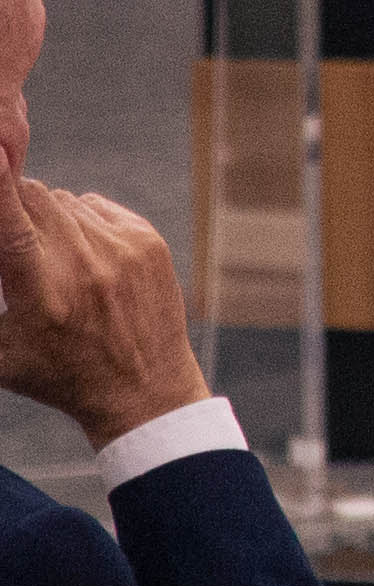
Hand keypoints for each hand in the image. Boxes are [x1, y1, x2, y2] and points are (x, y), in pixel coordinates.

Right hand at [0, 180, 212, 448]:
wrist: (142, 388)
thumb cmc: (58, 374)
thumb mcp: (0, 350)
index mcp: (41, 289)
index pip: (11, 220)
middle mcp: (84, 262)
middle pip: (34, 197)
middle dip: (11, 203)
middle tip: (9, 232)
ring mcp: (122, 248)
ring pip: (63, 201)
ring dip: (44, 216)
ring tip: (47, 259)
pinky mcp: (148, 241)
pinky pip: (96, 206)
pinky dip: (78, 220)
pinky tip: (79, 256)